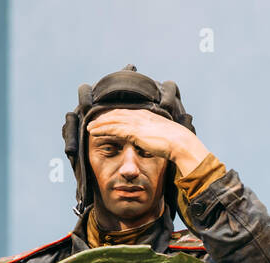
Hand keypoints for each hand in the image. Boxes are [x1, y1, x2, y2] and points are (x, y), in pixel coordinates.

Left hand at [87, 108, 208, 175]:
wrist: (179, 142)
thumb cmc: (176, 141)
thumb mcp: (166, 135)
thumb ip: (157, 135)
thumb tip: (157, 140)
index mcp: (147, 115)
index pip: (126, 112)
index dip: (115, 115)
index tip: (108, 119)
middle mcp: (139, 115)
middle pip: (116, 113)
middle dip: (104, 117)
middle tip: (94, 122)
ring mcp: (135, 122)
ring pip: (111, 120)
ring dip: (99, 123)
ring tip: (90, 127)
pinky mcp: (132, 131)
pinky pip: (112, 129)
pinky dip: (101, 129)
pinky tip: (94, 132)